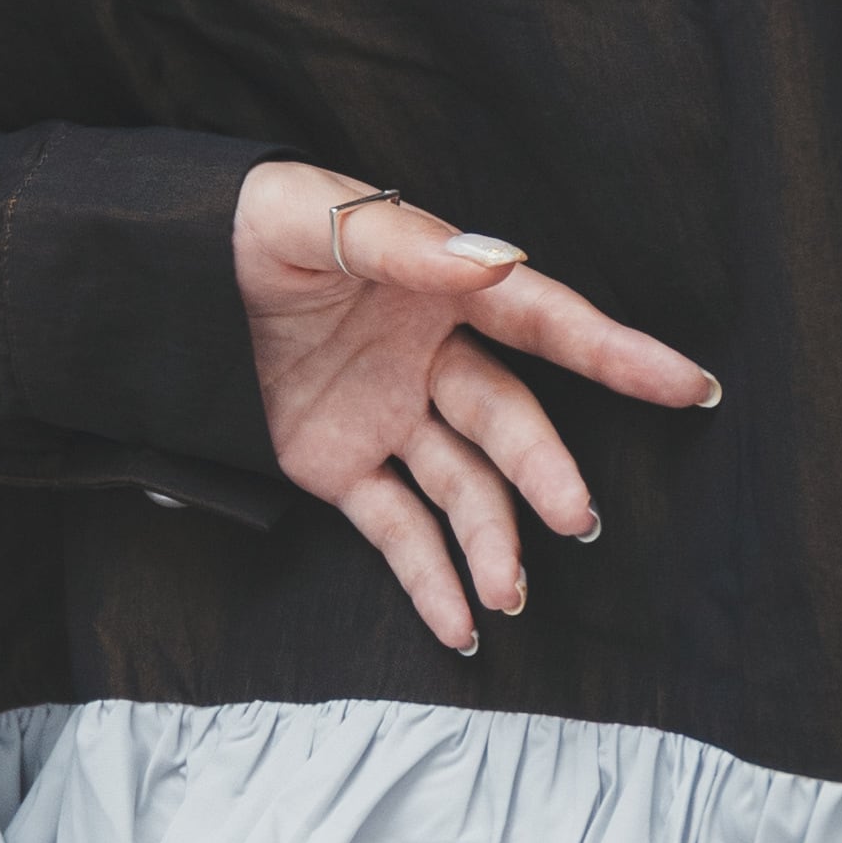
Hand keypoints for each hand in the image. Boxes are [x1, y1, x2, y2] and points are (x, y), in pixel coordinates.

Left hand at [234, 162, 719, 655]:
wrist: (153, 272)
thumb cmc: (242, 223)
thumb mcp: (311, 215)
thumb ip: (403, 242)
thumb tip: (496, 258)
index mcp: (439, 286)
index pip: (544, 322)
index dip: (617, 354)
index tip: (689, 384)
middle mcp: (428, 357)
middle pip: (506, 420)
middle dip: (544, 471)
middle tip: (575, 516)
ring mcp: (387, 416)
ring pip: (462, 486)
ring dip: (491, 540)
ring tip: (508, 594)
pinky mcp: (338, 466)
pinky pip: (394, 528)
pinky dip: (426, 580)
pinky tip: (459, 627)